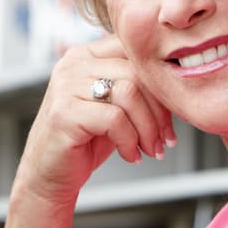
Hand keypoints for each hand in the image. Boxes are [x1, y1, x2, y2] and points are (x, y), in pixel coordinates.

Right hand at [17, 36, 175, 204]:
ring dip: (147, 128)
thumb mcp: (113, 106)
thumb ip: (135, 86)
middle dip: (159, 111)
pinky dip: (129, 140)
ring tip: (148, 149)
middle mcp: (73, 64)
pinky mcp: (64, 112)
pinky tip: (129, 154)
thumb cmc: (85, 141)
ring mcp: (65, 86)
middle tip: (164, 139)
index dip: (159, 84)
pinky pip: (114, 119)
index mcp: (86, 55)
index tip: (170, 115)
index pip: (135, 52)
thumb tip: (177, 85)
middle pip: (136, 72)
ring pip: (129, 94)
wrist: (50, 175)